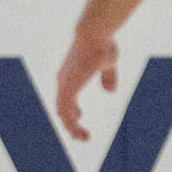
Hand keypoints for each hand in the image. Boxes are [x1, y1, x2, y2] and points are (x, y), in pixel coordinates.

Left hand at [55, 25, 118, 142]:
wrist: (95, 34)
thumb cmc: (101, 44)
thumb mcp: (107, 64)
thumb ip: (108, 77)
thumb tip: (110, 91)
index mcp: (70, 75)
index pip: (65, 97)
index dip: (71, 109)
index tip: (79, 117)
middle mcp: (64, 80)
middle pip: (62, 107)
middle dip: (70, 123)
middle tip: (79, 135)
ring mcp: (64, 85)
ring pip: (63, 113)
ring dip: (72, 128)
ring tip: (84, 138)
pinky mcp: (68, 88)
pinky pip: (66, 112)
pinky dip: (72, 125)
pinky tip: (81, 131)